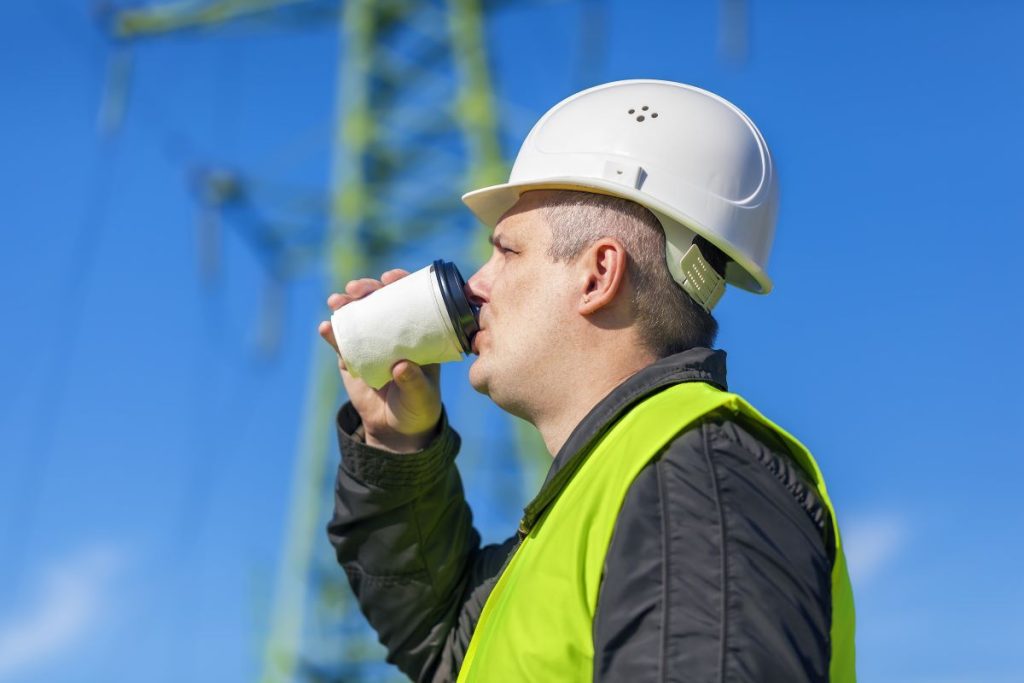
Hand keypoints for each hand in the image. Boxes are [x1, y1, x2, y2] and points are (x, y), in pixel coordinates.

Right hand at [317, 269, 442, 452]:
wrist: (395, 429)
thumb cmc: (417, 406)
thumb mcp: (421, 396)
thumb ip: (414, 382)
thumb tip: (401, 366)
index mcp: (417, 332)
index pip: (409, 299)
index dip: (400, 283)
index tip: (389, 278)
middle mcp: (393, 331)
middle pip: (378, 300)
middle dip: (365, 288)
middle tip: (356, 288)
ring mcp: (370, 342)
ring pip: (355, 315)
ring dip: (344, 304)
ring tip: (336, 301)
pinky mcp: (351, 357)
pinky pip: (339, 341)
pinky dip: (332, 333)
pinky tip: (326, 328)